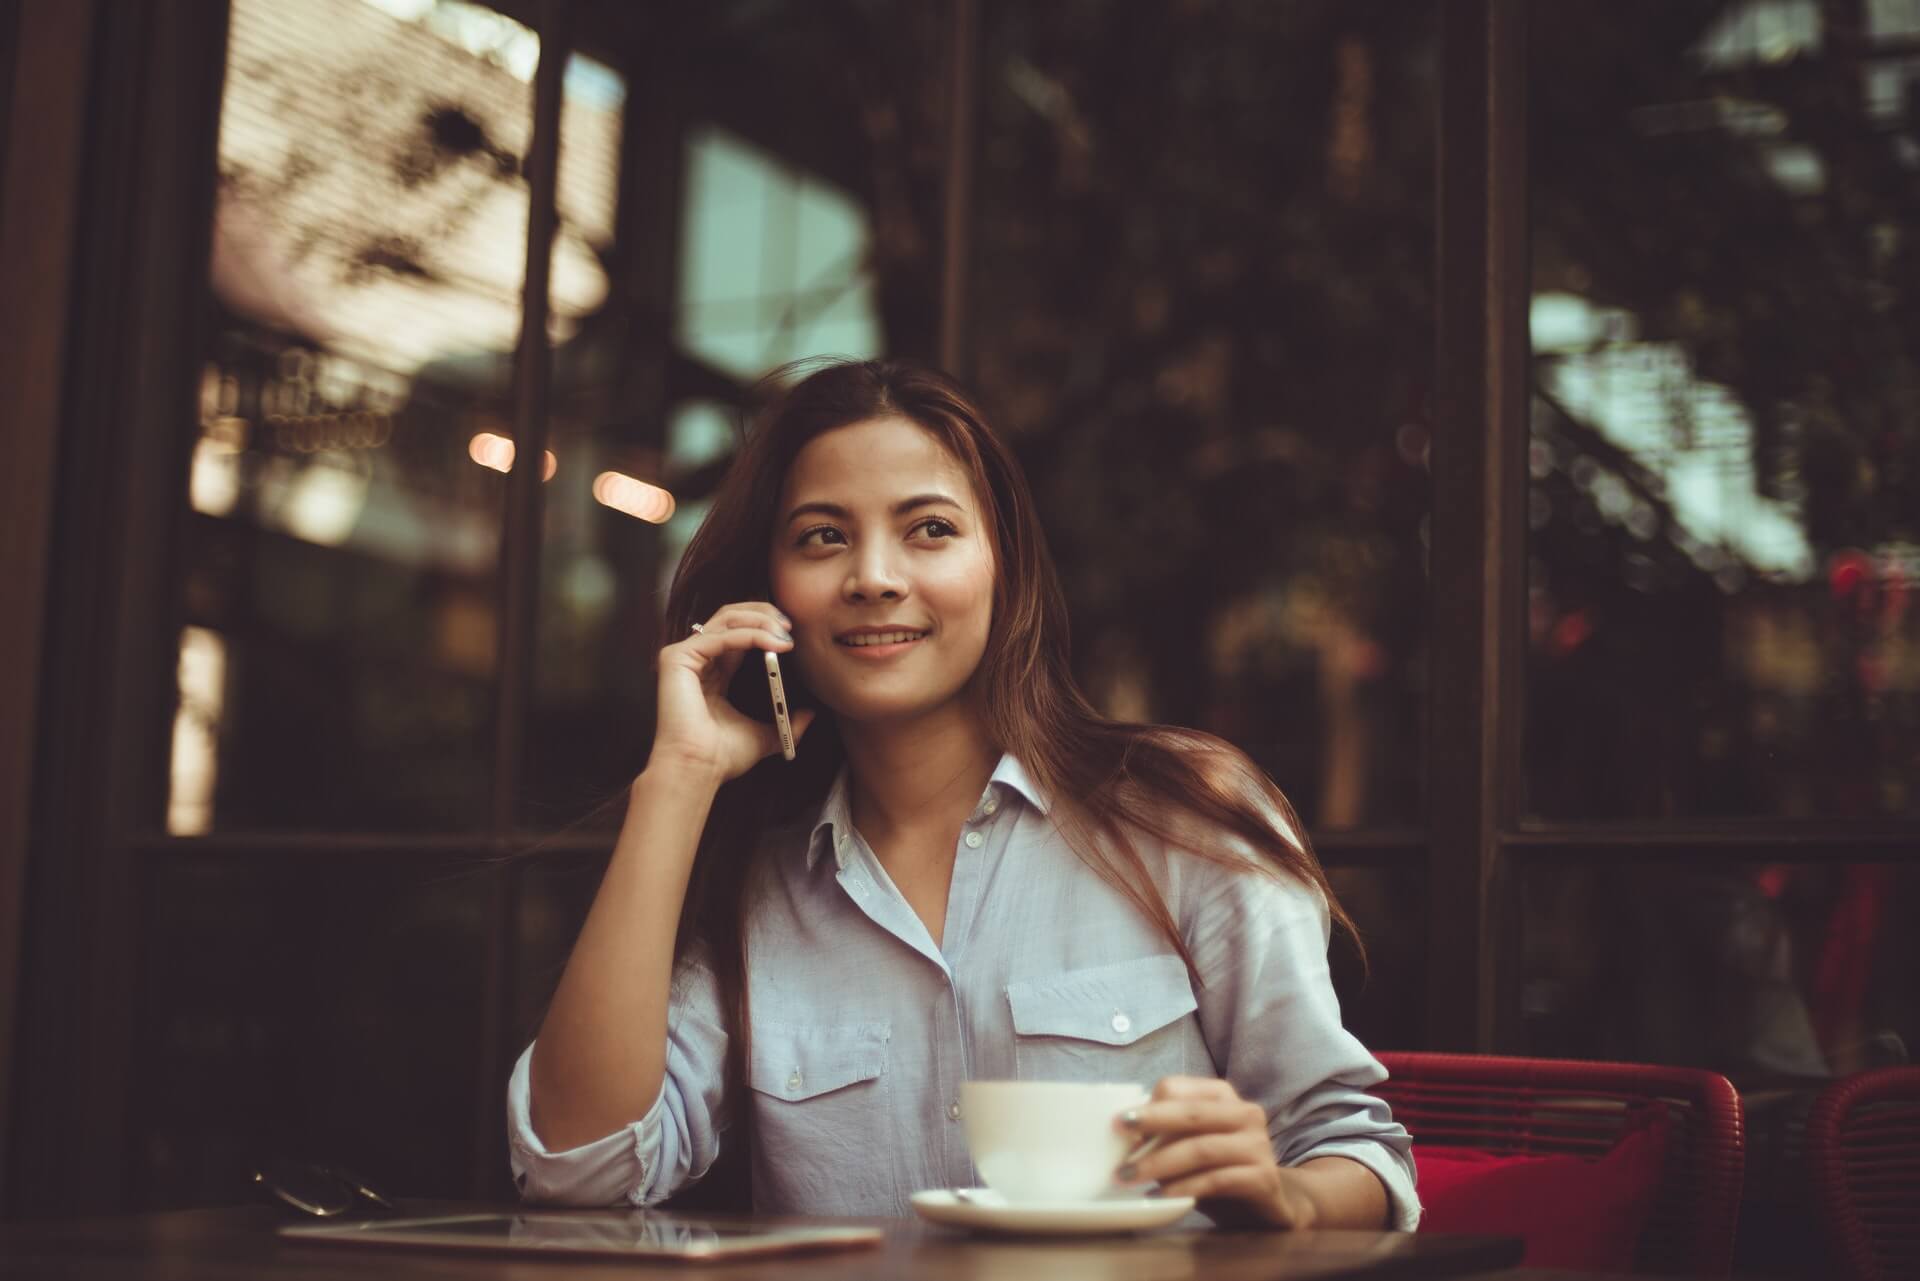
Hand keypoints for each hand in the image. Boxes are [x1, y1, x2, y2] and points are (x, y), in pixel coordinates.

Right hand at [647, 601, 815, 783]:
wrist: (699, 769)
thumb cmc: (722, 756)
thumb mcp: (765, 734)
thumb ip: (785, 722)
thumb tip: (810, 714)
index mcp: (713, 672)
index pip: (739, 632)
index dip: (765, 626)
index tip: (792, 633)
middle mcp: (697, 659)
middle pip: (731, 616)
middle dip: (764, 615)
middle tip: (790, 625)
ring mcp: (684, 657)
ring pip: (726, 619)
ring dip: (760, 622)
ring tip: (785, 634)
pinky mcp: (677, 658)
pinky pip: (720, 636)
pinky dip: (749, 635)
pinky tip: (772, 643)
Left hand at [1115, 1076, 1317, 1228]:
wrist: (1271, 1203)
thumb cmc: (1220, 1168)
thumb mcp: (1191, 1145)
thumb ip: (1166, 1134)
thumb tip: (1122, 1137)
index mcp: (1222, 1096)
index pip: (1178, 1087)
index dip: (1147, 1105)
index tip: (1119, 1125)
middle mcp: (1245, 1114)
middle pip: (1191, 1113)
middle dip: (1151, 1125)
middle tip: (1118, 1141)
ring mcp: (1258, 1145)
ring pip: (1201, 1148)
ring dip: (1160, 1163)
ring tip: (1129, 1177)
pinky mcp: (1264, 1178)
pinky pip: (1217, 1180)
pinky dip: (1184, 1187)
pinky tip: (1161, 1196)